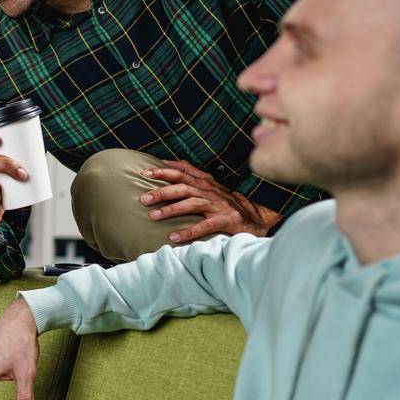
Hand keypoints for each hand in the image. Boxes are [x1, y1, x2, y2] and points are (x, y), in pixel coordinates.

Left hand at [140, 160, 281, 244]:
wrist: (255, 216)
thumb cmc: (226, 201)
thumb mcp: (210, 184)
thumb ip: (192, 173)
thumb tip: (169, 162)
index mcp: (205, 183)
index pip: (182, 172)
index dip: (164, 171)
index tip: (145, 172)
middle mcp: (210, 192)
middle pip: (183, 188)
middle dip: (162, 192)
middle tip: (143, 199)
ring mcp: (217, 205)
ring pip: (191, 204)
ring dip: (171, 210)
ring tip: (153, 216)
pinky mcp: (225, 220)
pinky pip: (204, 226)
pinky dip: (188, 231)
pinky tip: (173, 237)